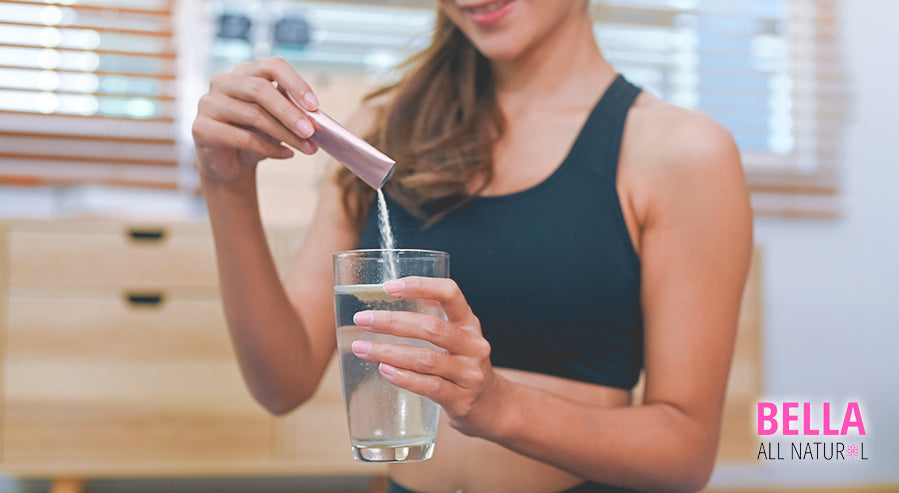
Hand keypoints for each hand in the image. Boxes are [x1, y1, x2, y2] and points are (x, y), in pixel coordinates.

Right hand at [192, 57, 319, 184]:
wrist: (231, 165)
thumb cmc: (256, 137)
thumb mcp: (278, 121)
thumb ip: (292, 112)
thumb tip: (315, 116)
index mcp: (245, 73)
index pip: (273, 65)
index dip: (296, 83)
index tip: (314, 106)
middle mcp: (223, 82)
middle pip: (260, 89)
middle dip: (290, 112)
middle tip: (311, 132)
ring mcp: (208, 103)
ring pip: (253, 114)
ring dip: (284, 134)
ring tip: (305, 148)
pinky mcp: (201, 127)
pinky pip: (242, 137)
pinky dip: (268, 149)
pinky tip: (285, 155)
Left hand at [350, 277, 507, 437]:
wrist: (493, 407)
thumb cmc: (464, 366)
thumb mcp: (459, 337)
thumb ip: (435, 318)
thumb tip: (394, 295)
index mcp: (469, 323)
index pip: (450, 293)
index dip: (420, 285)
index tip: (388, 287)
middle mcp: (473, 345)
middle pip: (432, 328)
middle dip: (392, 322)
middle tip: (362, 319)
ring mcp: (470, 374)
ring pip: (426, 359)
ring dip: (389, 352)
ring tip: (362, 348)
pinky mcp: (462, 400)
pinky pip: (430, 386)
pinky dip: (404, 378)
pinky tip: (384, 370)